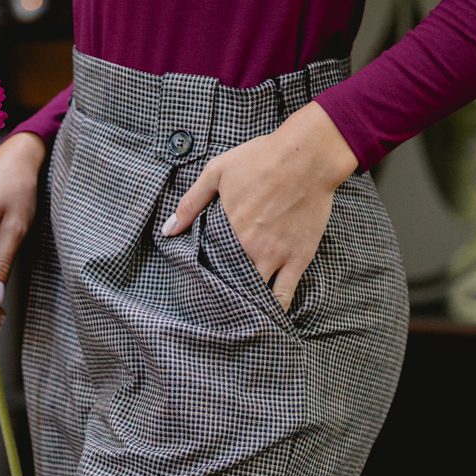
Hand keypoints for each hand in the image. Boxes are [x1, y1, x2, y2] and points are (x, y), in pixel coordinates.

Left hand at [161, 101, 360, 309]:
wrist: (307, 156)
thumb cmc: (262, 158)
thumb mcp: (217, 171)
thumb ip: (191, 202)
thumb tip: (168, 230)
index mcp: (227, 229)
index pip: (206, 265)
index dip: (199, 277)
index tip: (194, 286)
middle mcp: (248, 249)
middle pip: (228, 284)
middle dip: (219, 296)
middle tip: (211, 308)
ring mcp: (275, 257)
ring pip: (254, 294)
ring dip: (244, 306)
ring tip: (235, 316)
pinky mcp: (298, 259)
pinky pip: (285, 294)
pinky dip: (275, 309)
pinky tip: (267, 319)